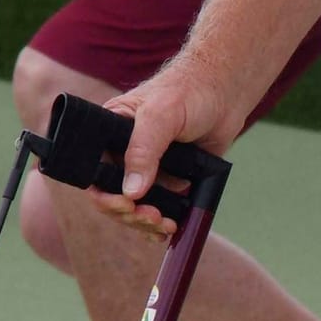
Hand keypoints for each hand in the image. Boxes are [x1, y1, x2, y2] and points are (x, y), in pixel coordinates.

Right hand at [96, 59, 247, 233]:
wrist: (225, 93)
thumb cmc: (189, 92)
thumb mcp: (161, 115)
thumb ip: (143, 150)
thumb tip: (131, 192)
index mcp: (110, 134)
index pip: (94, 172)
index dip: (105, 195)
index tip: (126, 205)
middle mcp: (124, 153)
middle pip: (113, 196)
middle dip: (129, 214)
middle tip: (152, 218)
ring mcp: (148, 168)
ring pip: (135, 207)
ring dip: (146, 222)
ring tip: (166, 225)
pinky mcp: (170, 178)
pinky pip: (158, 207)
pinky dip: (161, 223)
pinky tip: (171, 228)